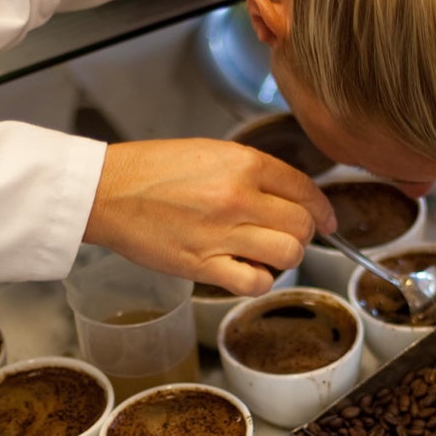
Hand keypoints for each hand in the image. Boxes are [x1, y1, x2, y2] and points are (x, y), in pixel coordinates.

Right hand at [82, 138, 336, 294]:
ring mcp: (223, 233)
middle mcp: (239, 196)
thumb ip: (251, 173)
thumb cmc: (152, 171)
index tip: (327, 221)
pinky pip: (256, 282)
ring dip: (283, 259)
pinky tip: (246, 272)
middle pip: (302, 226)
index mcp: (243, 163)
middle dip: (303, 236)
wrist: (107, 191)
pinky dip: (259, 282)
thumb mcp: (210, 153)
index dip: (322, 209)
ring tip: (264, 255)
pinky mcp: (205, 265)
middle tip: (285, 238)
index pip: (304, 189)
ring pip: (288, 255)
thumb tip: (288, 197)